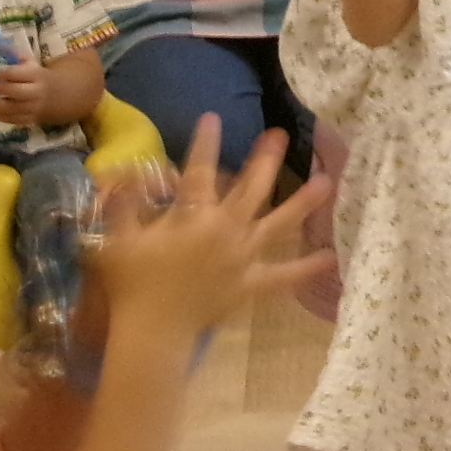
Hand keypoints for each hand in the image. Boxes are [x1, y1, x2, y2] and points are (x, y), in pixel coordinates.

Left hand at [0, 61, 49, 127]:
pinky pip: (13, 120)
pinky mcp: (30, 120)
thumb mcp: (33, 64)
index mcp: (38, 76)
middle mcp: (37, 93)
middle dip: (0, 90)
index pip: (21, 74)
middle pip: (17, 93)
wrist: (62, 97)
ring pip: (13, 109)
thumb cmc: (40, 77)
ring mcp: (34, 108)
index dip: (7, 73)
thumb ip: (16, 55)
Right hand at [90, 117, 333, 336]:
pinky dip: (306, 267)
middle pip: (250, 188)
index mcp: (194, 216)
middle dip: (265, 159)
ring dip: (302, 202)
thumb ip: (125, 202)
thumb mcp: (119, 237)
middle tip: (279, 134)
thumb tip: (128, 172)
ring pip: (278, 224)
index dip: (205, 143)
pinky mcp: (251, 285)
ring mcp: (243, 257)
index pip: (198, 171)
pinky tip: (330, 258)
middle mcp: (226, 230)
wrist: (154, 332)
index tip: (214, 118)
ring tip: (327, 182)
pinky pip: (283, 276)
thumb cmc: (133, 284)